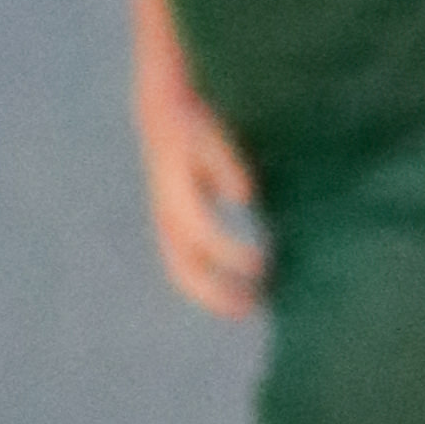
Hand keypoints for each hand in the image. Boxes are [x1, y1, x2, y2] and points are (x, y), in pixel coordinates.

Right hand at [141, 98, 268, 316]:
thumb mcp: (212, 138)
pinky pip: (186, 264)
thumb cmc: (194, 127)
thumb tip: (244, 196)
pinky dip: (209, 282)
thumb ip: (227, 166)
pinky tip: (237, 288)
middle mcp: (167, 217)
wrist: (161, 117)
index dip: (232, 254)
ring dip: (214, 294)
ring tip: (249, 306)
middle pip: (186, 269)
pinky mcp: (173, 226)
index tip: (262, 265)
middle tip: (252, 307)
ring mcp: (167, 225)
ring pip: (184, 272)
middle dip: (217, 293)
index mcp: (178, 197)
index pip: (204, 235)